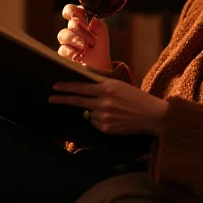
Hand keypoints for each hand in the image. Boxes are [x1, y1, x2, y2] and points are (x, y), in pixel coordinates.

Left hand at [49, 79, 168, 135]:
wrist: (152, 115)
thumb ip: (101, 81)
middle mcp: (104, 102)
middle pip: (78, 101)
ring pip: (88, 113)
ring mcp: (105, 116)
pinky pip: (95, 122)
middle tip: (51, 98)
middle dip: (62, 99)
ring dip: (92, 110)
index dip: (67, 87)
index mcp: (107, 88)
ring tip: (111, 109)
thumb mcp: (119, 84)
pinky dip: (99, 120)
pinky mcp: (106, 128)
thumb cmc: (136, 98)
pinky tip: (113, 117)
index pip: (81, 87)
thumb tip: (84, 74)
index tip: (55, 86)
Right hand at [57, 4, 111, 72]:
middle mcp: (72, 27)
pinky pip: (62, 48)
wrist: (99, 62)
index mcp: (80, 18)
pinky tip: (79, 54)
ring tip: (86, 47)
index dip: (74, 13)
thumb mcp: (102, 32)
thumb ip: (97, 23)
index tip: (83, 21)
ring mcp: (67, 39)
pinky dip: (73, 52)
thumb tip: (90, 17)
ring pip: (63, 34)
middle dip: (83, 32)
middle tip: (92, 40)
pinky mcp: (64, 50)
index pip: (70, 9)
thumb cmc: (100, 43)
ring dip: (77, 41)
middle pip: (71, 23)